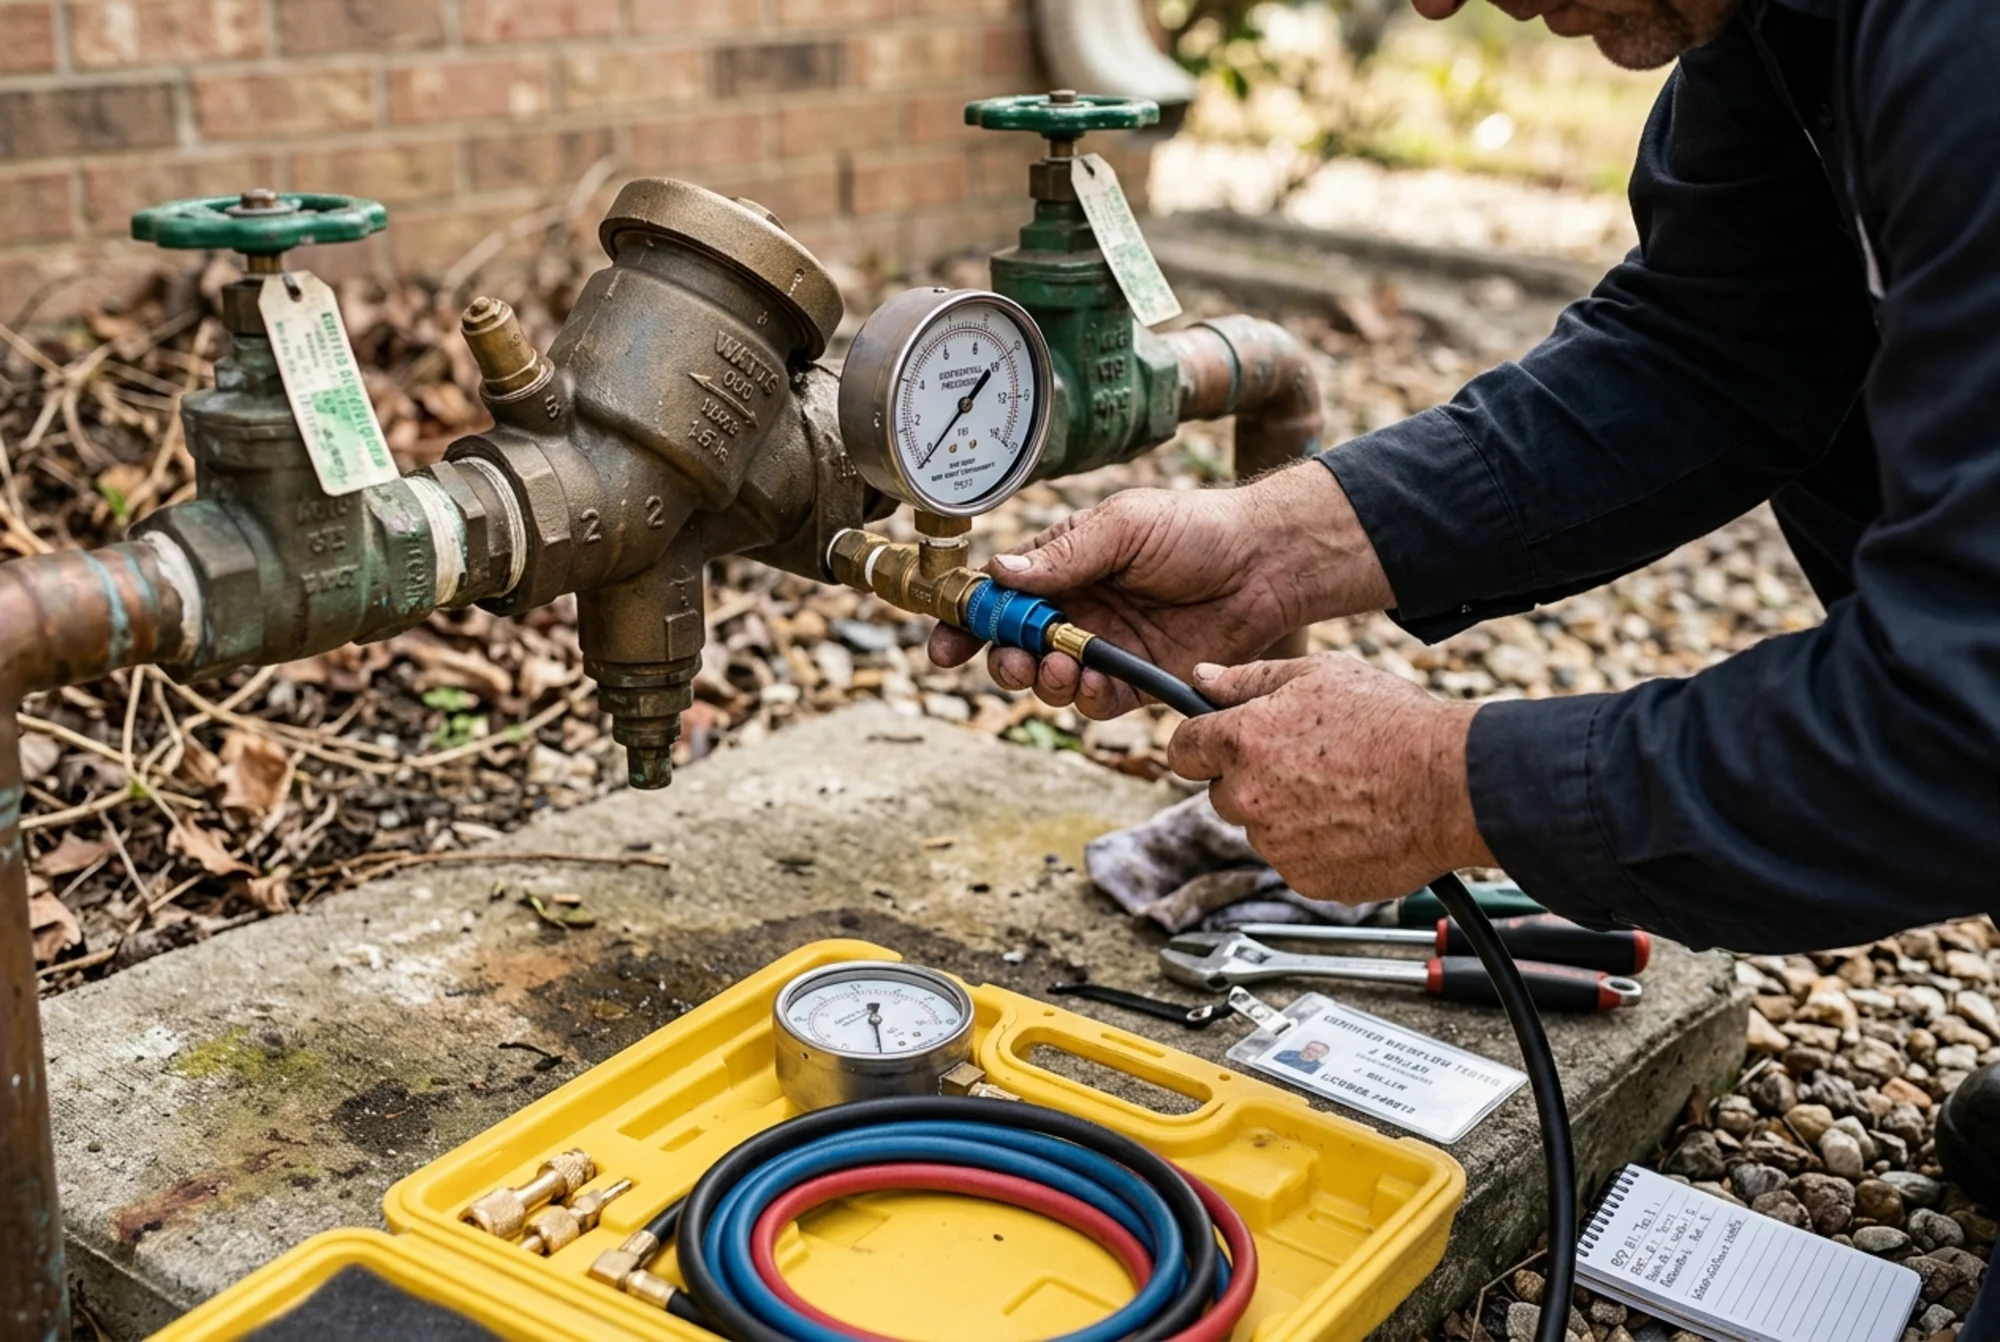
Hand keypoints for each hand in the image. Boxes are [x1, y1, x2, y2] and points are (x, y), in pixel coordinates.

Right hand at [928, 463, 1394, 718]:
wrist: (1263, 562)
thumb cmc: (1195, 530)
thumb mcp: (1123, 527)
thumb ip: (1064, 555)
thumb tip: (1001, 573)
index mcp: (1062, 567)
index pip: (999, 598)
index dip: (967, 623)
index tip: (945, 645)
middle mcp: (1077, 610)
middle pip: (1015, 648)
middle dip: (1002, 660)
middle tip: (1013, 660)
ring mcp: (1105, 648)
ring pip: (1049, 681)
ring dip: (1044, 681)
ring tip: (1061, 668)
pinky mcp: (1137, 680)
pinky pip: (1095, 703)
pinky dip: (1086, 698)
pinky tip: (1096, 682)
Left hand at [1166, 654, 1495, 905]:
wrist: (1452, 785)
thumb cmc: (1394, 724)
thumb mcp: (1319, 674)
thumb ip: (1247, 678)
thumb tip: (1201, 677)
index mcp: (1243, 742)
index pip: (1181, 749)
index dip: (1199, 743)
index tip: (1215, 743)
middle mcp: (1249, 798)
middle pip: (1222, 793)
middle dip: (1252, 778)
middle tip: (1307, 761)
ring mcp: (1277, 845)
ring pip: (1262, 829)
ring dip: (1286, 814)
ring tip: (1343, 790)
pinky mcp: (1307, 880)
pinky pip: (1296, 861)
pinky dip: (1317, 847)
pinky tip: (1354, 821)